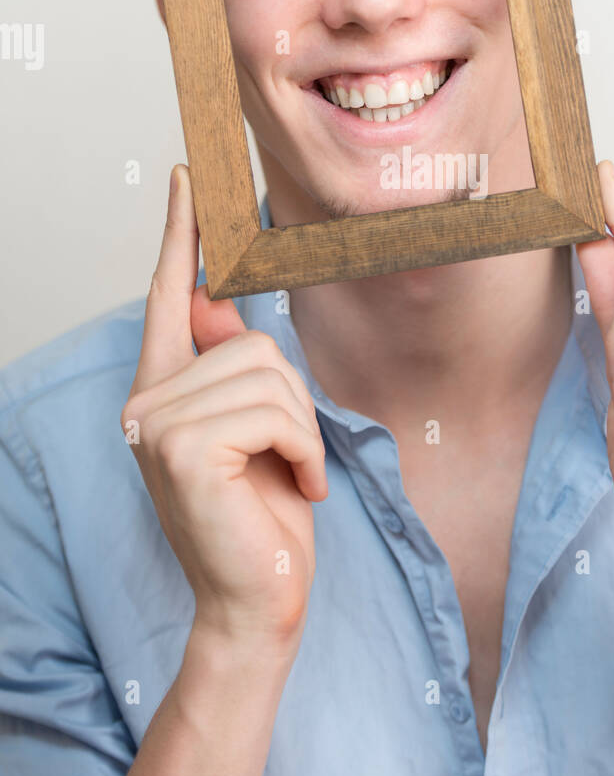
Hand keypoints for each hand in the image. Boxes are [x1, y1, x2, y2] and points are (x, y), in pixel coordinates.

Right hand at [120, 164, 325, 652]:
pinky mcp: (183, 447)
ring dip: (303, 430)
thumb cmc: (262, 516)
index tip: (189, 174)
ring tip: (293, 477)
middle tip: (292, 460)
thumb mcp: (255, 430)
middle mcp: (146, 400)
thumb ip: (230, 368)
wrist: (258, 601)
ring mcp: (155, 423)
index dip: (182, 233)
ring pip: (267, 373)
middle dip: (293, 400)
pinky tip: (296, 488)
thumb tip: (215, 297)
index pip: (170, 294)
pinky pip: (274, 410)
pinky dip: (304, 449)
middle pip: (249, 340)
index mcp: (163, 389)